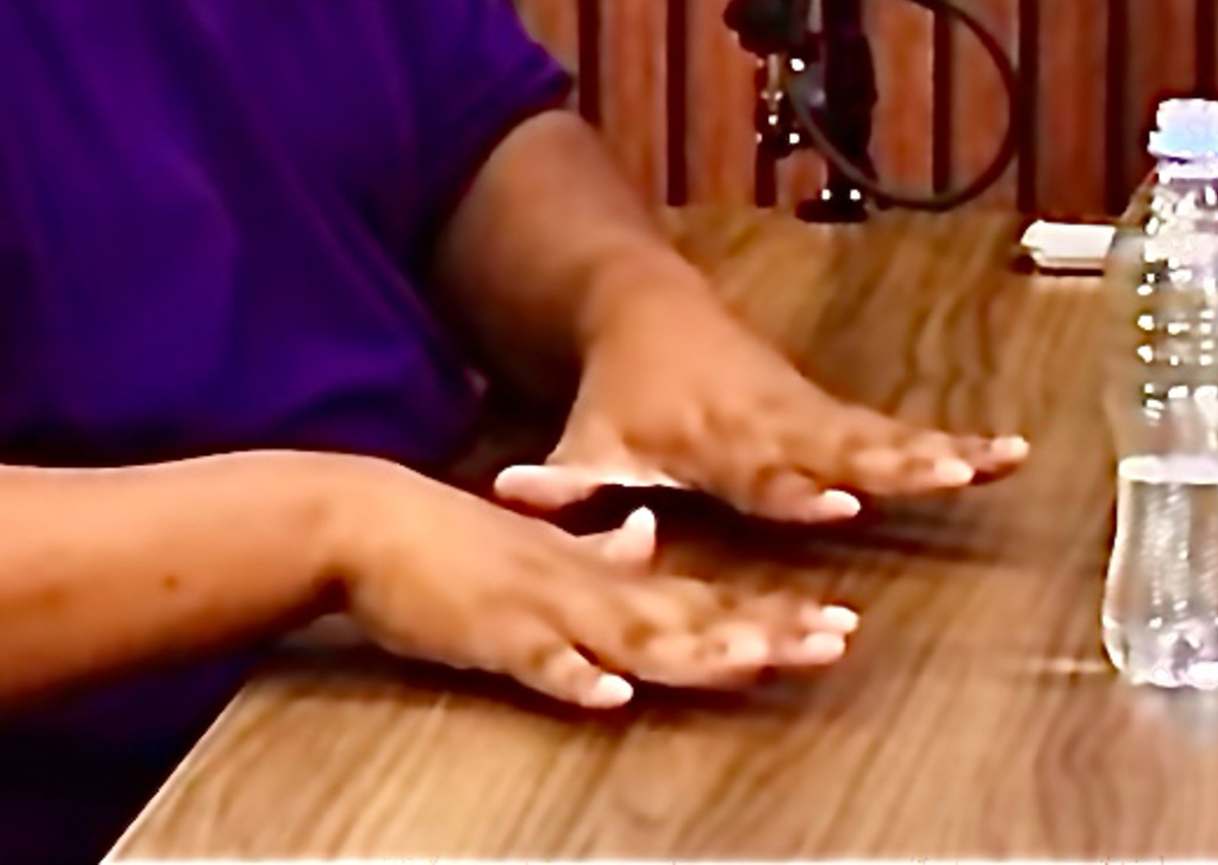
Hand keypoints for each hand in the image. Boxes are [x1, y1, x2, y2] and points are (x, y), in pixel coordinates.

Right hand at [330, 461, 860, 712]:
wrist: (378, 522)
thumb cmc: (464, 550)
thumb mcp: (547, 550)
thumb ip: (599, 550)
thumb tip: (645, 535)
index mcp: (610, 576)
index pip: (709, 601)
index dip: (773, 616)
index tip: (838, 625)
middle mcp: (593, 589)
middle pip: (693, 619)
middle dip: (765, 633)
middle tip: (836, 640)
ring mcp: (546, 608)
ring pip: (633, 636)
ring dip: (694, 651)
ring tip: (756, 663)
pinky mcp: (492, 632)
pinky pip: (539, 663)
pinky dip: (574, 678)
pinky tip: (609, 695)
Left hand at [492, 272, 1027, 527]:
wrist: (649, 312)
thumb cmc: (617, 396)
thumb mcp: (582, 437)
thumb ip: (559, 479)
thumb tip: (512, 496)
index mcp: (717, 437)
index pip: (766, 468)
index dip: (802, 486)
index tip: (846, 501)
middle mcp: (774, 420)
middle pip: (846, 444)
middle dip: (901, 461)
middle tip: (955, 474)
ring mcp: (809, 411)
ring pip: (884, 432)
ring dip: (943, 448)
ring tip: (999, 461)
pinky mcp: (831, 411)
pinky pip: (896, 430)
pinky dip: (951, 442)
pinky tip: (1002, 456)